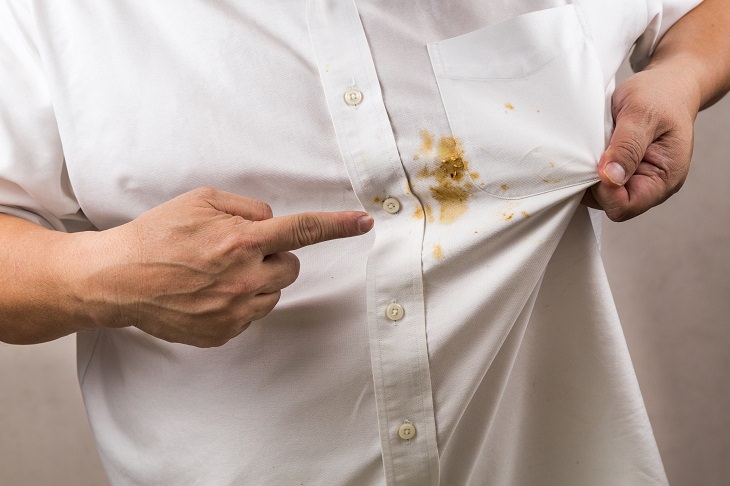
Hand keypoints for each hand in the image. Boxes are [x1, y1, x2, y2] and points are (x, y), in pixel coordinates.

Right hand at [75, 187, 372, 346]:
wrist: (118, 279)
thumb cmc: (157, 235)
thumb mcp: (201, 201)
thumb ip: (247, 209)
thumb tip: (272, 221)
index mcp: (241, 240)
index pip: (302, 230)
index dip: (337, 225)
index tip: (364, 222)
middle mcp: (244, 278)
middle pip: (292, 267)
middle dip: (274, 257)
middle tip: (237, 252)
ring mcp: (235, 311)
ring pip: (273, 293)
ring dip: (258, 281)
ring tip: (216, 273)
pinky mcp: (224, 333)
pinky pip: (251, 314)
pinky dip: (239, 302)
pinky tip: (207, 293)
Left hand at [582, 67, 699, 220]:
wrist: (667, 84)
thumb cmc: (662, 96)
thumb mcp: (644, 114)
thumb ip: (628, 147)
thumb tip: (611, 178)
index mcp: (664, 179)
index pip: (625, 207)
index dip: (605, 191)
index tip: (598, 164)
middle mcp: (648, 184)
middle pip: (608, 202)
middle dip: (594, 181)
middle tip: (594, 149)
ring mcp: (632, 178)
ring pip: (598, 192)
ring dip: (589, 171)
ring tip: (596, 144)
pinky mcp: (618, 170)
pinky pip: (595, 178)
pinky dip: (588, 164)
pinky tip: (593, 146)